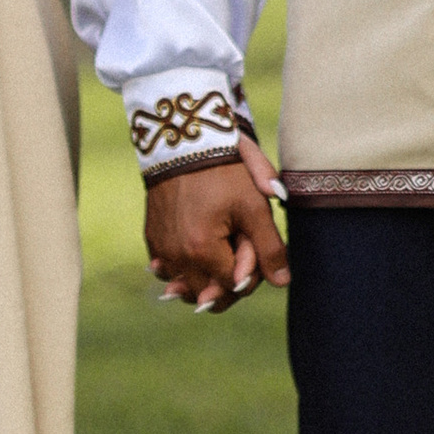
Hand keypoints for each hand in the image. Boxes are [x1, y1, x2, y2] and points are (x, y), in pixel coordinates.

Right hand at [144, 139, 288, 313]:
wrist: (183, 141)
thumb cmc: (223, 171)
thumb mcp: (254, 206)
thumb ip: (270, 248)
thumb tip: (282, 283)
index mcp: (201, 252)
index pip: (235, 286)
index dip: (250, 267)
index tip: (250, 238)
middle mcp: (175, 258)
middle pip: (209, 293)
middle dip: (228, 276)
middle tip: (236, 241)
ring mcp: (160, 249)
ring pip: (188, 285)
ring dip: (206, 275)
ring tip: (219, 246)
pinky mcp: (152, 238)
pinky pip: (169, 269)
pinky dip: (184, 266)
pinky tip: (196, 249)